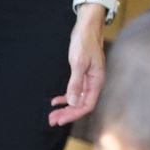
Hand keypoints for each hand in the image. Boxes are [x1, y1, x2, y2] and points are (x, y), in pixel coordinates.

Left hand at [51, 8, 105, 126]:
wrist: (87, 28)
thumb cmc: (85, 43)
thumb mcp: (79, 63)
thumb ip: (76, 83)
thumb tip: (72, 101)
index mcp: (97, 82)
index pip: (87, 105)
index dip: (74, 114)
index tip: (60, 120)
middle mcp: (94, 83)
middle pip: (81, 105)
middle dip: (67, 114)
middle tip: (52, 120)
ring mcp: (88, 80)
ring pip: (77, 99)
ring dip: (65, 108)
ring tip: (52, 114)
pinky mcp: (82, 75)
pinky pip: (74, 91)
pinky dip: (65, 97)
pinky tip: (55, 101)